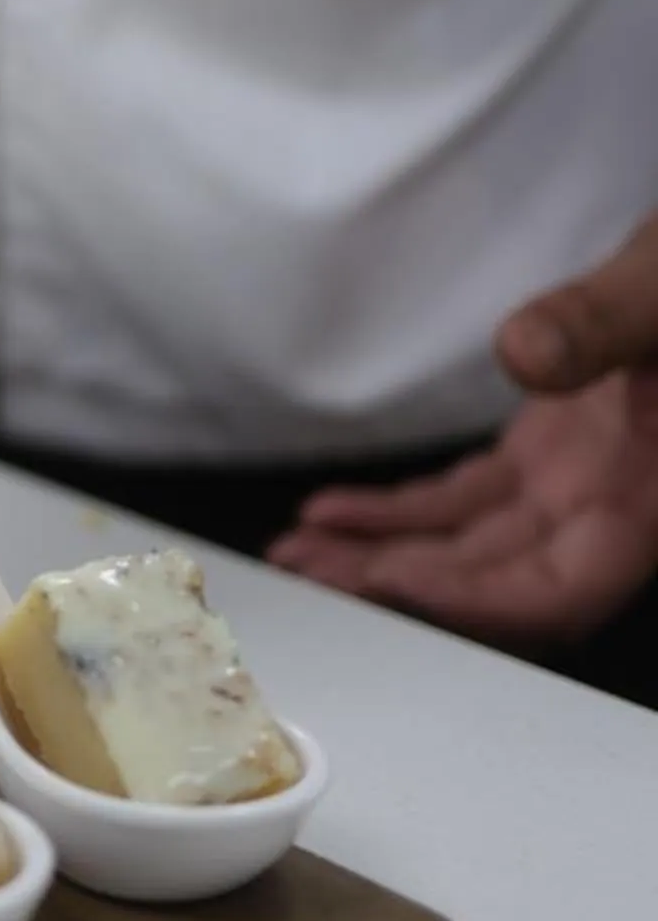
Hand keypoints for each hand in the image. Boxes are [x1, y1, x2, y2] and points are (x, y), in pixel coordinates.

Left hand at [270, 216, 657, 641]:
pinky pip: (459, 502)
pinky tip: (330, 514)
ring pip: (468, 548)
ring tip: (298, 559)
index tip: (395, 578)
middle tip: (311, 582)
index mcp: (652, 497)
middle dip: (401, 589)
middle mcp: (611, 510)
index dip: (479, 600)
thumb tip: (525, 352)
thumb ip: (607, 319)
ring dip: (381, 557)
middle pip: (496, 584)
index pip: (562, 591)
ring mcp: (573, 488)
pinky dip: (394, 512)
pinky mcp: (542, 459)